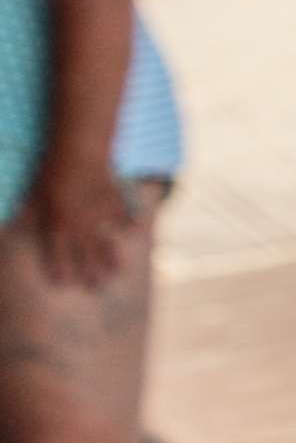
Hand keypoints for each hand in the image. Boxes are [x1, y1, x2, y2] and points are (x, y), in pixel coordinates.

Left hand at [30, 164, 134, 292]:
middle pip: (87, 254)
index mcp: (59, 225)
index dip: (61, 270)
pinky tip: (131, 231)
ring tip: (117, 272)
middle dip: (91, 272)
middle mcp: (82, 225)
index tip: (65, 284)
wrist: (81, 154)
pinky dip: (127, 223)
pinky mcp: (114, 201)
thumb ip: (30, 213)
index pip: (59, 254)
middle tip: (97, 288)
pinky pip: (121, 215)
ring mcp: (101, 215)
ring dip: (111, 257)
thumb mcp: (34, 193)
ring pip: (107, 240)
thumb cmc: (51, 172)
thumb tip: (18, 225)